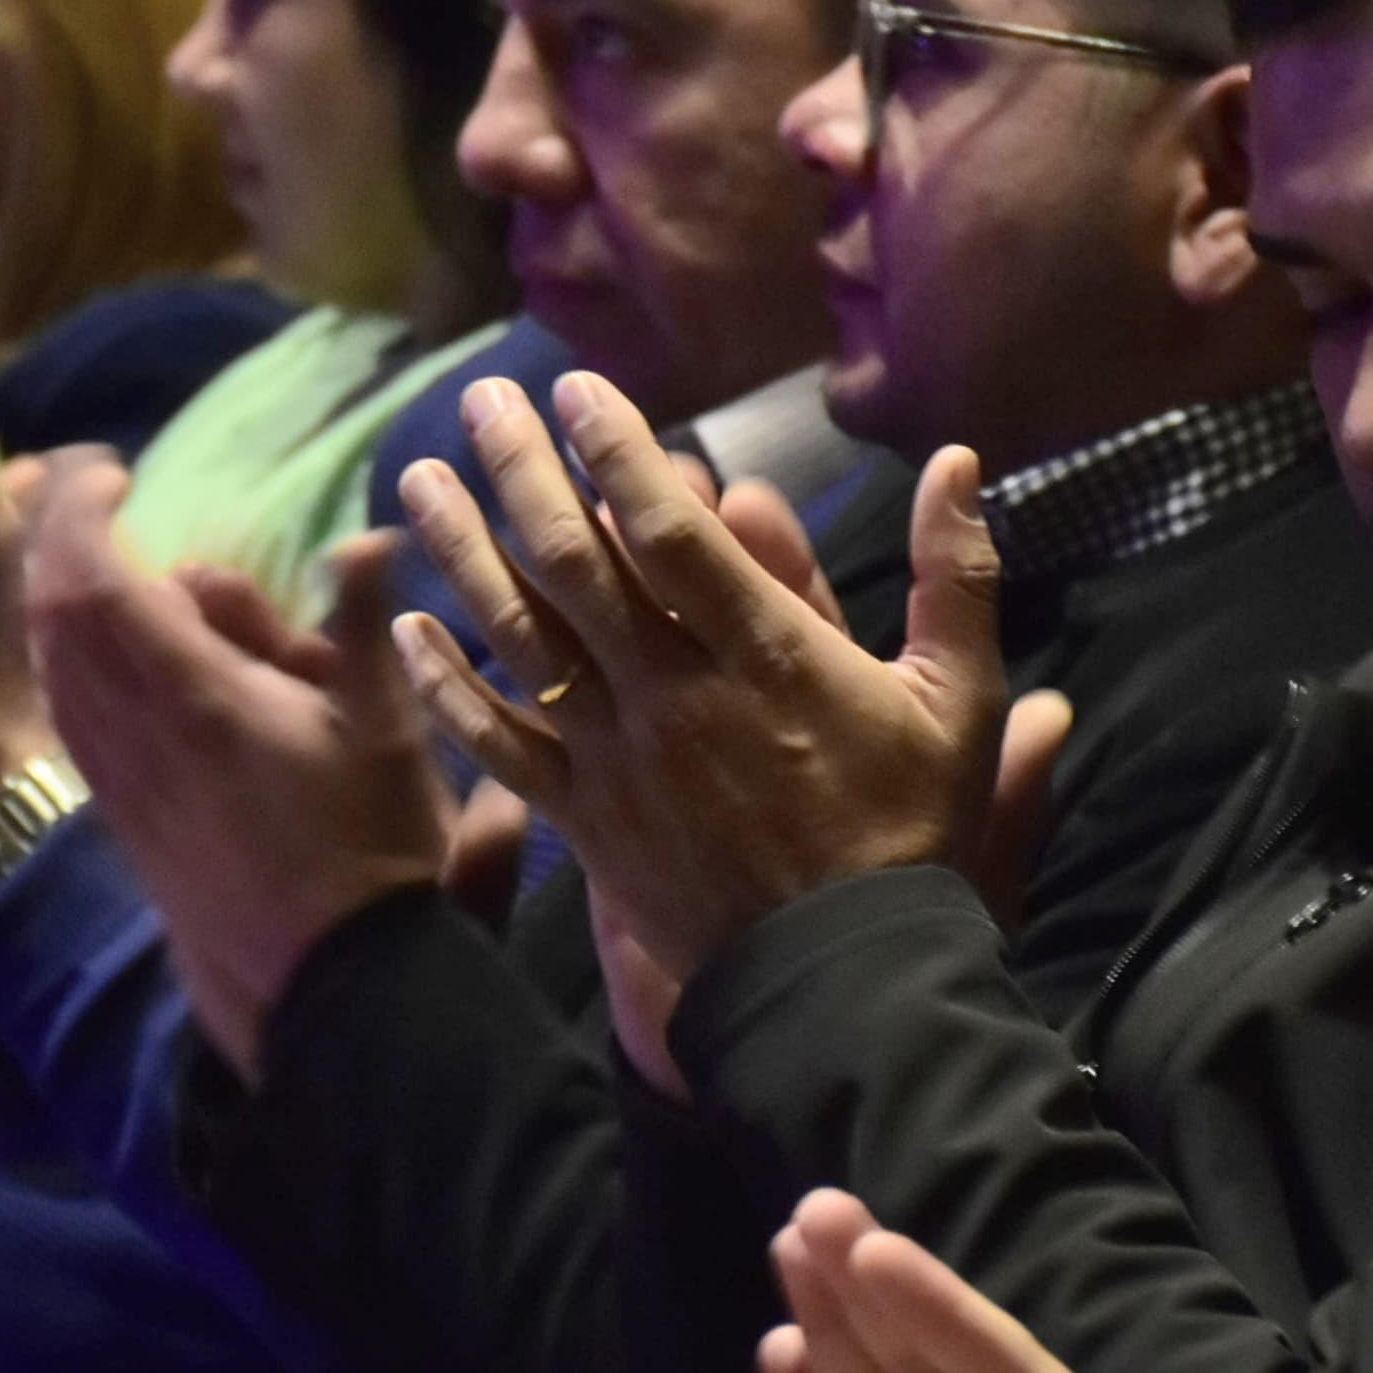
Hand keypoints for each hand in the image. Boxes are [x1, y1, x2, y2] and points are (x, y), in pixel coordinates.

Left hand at [21, 473, 452, 1075]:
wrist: (322, 987)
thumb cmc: (367, 850)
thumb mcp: (385, 724)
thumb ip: (360, 623)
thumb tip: (367, 533)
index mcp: (191, 696)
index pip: (92, 578)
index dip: (81, 511)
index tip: (112, 470)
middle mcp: (131, 734)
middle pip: (52, 613)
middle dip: (64, 541)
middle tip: (100, 499)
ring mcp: (116, 780)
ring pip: (51, 665)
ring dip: (63, 599)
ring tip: (109, 564)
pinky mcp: (118, 816)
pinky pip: (67, 714)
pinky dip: (70, 659)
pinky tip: (106, 654)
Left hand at [391, 373, 1008, 1003]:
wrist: (842, 984)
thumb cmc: (907, 835)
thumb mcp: (960, 702)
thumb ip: (954, 576)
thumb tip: (954, 459)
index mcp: (762, 654)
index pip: (668, 530)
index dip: (616, 451)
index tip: (577, 388)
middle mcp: (673, 693)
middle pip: (572, 562)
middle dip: (519, 471)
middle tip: (480, 400)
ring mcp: (617, 756)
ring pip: (519, 636)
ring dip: (462, 552)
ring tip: (418, 480)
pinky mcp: (583, 817)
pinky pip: (498, 741)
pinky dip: (449, 684)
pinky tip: (411, 631)